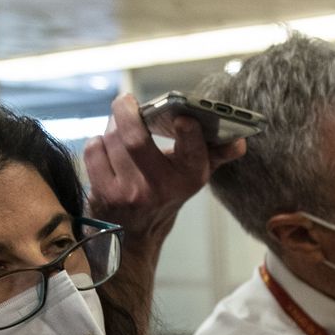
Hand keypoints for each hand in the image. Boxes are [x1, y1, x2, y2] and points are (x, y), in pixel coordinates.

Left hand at [83, 93, 244, 242]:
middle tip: (127, 100)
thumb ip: (215, 154)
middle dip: (126, 111)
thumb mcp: (192, 176)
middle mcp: (160, 188)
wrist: (135, 234)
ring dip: (112, 127)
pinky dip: (98, 143)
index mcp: (189, 178)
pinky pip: (95, 151)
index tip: (183, 118)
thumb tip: (239, 141)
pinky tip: (106, 148)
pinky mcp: (104, 194)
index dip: (189, 133)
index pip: (194, 152)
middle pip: (135, 138)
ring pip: (111, 140)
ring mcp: (129, 192)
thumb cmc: (166, 194)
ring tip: (118, 126)